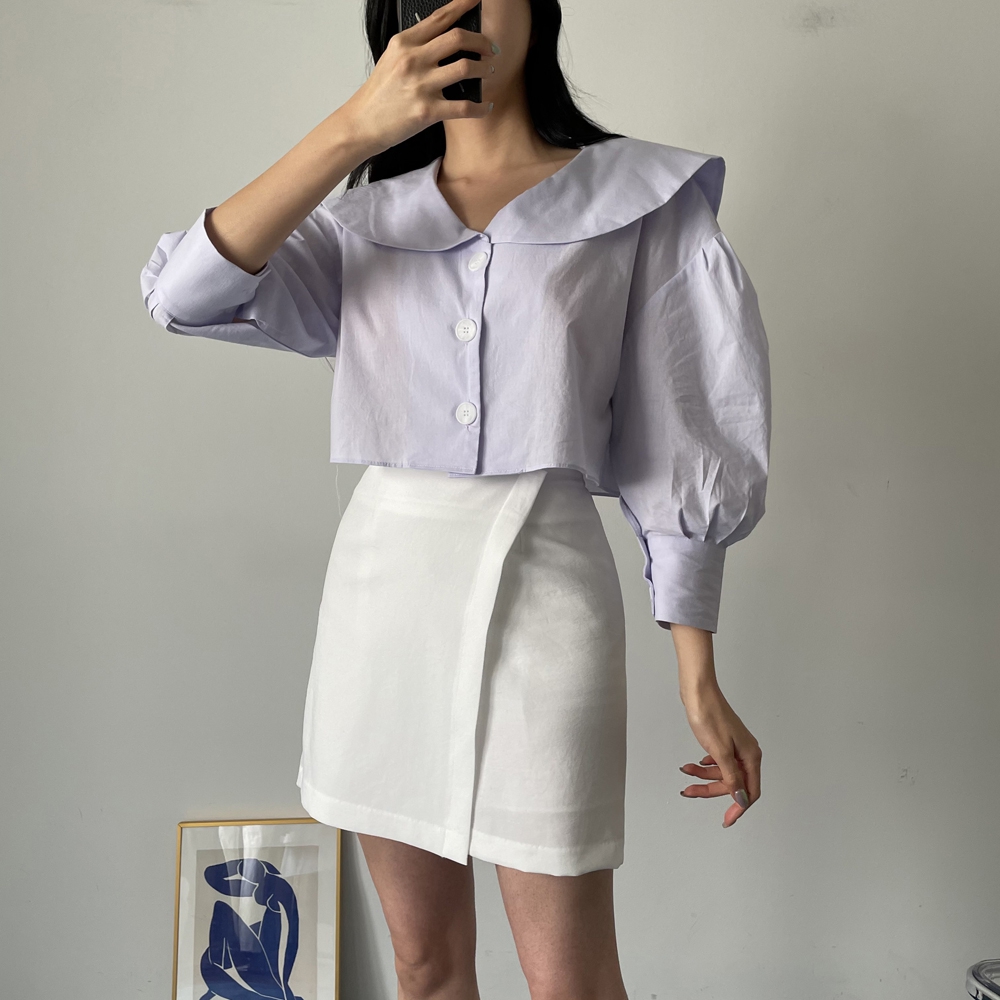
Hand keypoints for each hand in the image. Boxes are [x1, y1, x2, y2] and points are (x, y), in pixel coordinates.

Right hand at [340, 0, 496, 155]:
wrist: (362, 124)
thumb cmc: (379, 94)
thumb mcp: (392, 60)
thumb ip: (416, 48)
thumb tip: (447, 41)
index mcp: (404, 43)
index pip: (439, 18)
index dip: (462, 5)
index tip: (477, 0)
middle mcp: (413, 60)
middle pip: (458, 38)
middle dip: (482, 42)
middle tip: (491, 49)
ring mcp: (420, 85)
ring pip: (466, 68)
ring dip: (484, 69)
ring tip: (489, 72)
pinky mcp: (427, 111)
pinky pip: (465, 107)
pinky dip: (480, 107)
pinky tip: (485, 107)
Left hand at [679, 684, 761, 827]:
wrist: (698, 692)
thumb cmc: (709, 716)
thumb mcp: (720, 752)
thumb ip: (732, 778)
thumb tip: (742, 799)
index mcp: (751, 756)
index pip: (750, 791)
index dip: (738, 808)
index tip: (726, 820)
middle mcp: (746, 753)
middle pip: (733, 783)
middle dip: (711, 790)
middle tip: (691, 792)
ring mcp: (735, 747)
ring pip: (722, 772)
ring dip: (704, 776)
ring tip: (686, 771)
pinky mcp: (723, 741)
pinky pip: (717, 761)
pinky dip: (704, 766)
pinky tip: (694, 765)